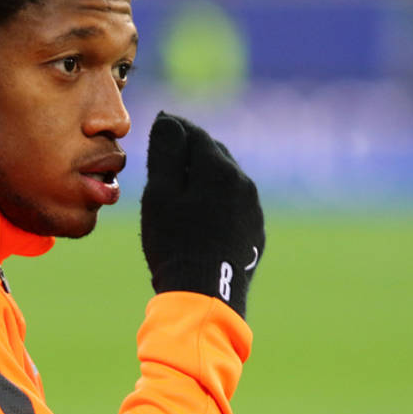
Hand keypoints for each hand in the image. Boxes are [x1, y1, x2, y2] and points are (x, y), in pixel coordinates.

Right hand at [141, 112, 264, 317]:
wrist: (205, 294)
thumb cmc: (174, 242)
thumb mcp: (159, 194)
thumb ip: (165, 152)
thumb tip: (169, 119)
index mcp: (219, 168)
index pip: (194, 133)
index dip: (173, 129)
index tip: (158, 130)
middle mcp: (243, 182)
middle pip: (214, 153)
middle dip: (191, 152)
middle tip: (166, 161)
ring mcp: (253, 208)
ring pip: (227, 179)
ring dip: (206, 178)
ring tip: (182, 191)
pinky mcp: (255, 231)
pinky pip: (235, 205)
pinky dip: (218, 202)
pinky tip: (201, 217)